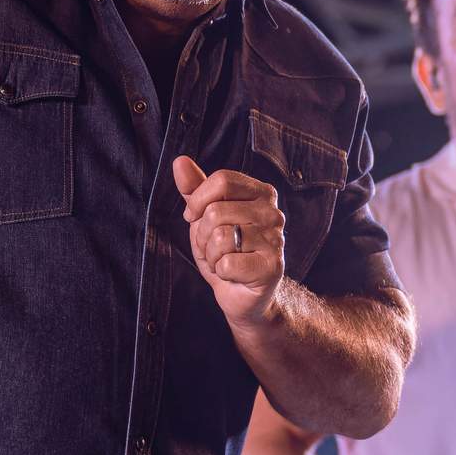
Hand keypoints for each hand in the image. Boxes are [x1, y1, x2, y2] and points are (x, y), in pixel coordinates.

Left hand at [172, 156, 285, 325]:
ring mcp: (276, 240)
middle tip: (213, 248)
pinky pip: (227, 263)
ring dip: (211, 255)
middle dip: (202, 235)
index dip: (198, 200)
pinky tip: (232, 274)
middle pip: (216, 211)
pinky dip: (220, 271)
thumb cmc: (225, 250)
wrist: (242, 293)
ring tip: (223, 260)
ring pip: (220, 237)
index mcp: (261, 193)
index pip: (222, 180)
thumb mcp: (205, 217)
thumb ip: (194, 189)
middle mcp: (273, 213)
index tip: (194, 217)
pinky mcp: (272, 267)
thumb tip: (179, 161)